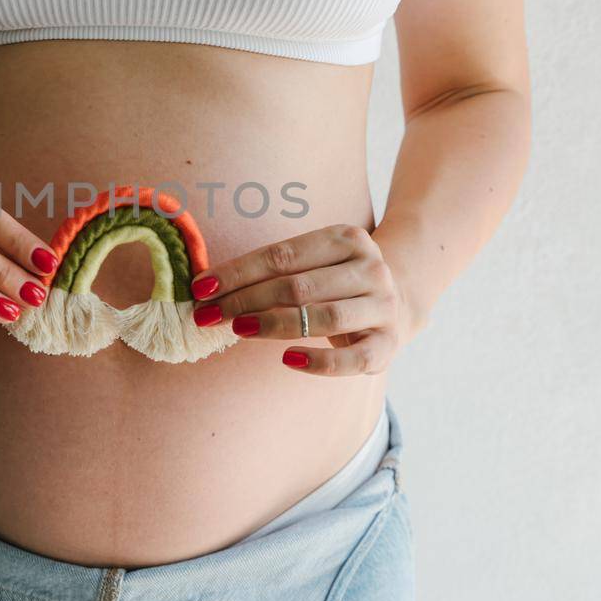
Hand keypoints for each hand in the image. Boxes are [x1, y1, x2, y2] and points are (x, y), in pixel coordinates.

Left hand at [188, 223, 408, 374]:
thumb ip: (272, 270)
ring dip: (274, 325)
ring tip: (238, 330)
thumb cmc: (335, 280)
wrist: (399, 297)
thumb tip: (208, 288)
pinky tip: (289, 360)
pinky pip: (353, 359)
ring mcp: (383, 306)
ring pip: (324, 318)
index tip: (201, 288)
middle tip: (208, 315)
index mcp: (347, 238)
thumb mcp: (313, 262)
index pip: (282, 255)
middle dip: (245, 300)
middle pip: (298, 286)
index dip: (238, 272)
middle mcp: (371, 268)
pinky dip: (320, 362)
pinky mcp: (389, 344)